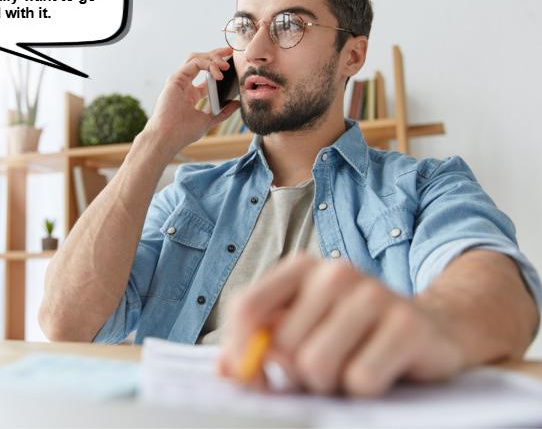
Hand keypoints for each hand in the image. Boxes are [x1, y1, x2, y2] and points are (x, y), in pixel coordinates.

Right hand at [141, 47, 240, 155]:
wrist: (168, 138)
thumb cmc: (183, 133)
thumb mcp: (208, 120)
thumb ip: (223, 112)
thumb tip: (236, 104)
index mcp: (191, 94)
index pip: (206, 74)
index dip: (218, 67)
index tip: (232, 65)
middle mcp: (184, 85)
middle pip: (200, 61)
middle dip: (216, 54)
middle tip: (230, 52)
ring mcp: (179, 81)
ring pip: (196, 58)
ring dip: (212, 58)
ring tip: (225, 64)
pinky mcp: (176, 79)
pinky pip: (194, 63)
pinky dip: (207, 64)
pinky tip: (217, 72)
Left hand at [218, 253, 464, 396]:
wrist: (431, 328)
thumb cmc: (351, 334)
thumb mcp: (301, 330)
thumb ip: (258, 345)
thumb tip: (226, 370)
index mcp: (301, 268)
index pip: (247, 307)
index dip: (239, 349)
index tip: (250, 377)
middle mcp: (335, 272)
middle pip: (282, 345)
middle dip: (297, 373)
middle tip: (324, 367)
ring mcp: (374, 294)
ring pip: (317, 365)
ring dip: (330, 384)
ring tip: (349, 368)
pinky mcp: (407, 325)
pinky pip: (361, 380)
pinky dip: (365, 390)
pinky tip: (381, 371)